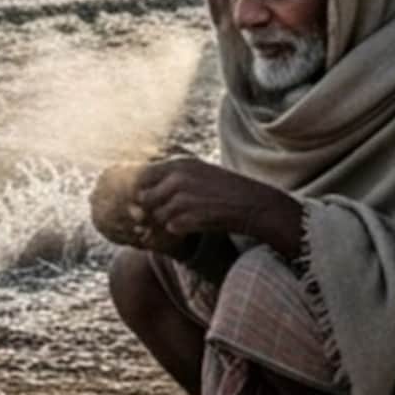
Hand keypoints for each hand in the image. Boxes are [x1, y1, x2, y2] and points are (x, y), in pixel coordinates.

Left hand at [132, 157, 303, 257]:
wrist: (254, 203)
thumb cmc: (224, 190)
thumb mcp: (198, 173)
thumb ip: (171, 178)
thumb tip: (140, 192)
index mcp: (179, 164)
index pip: (142, 176)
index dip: (142, 191)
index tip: (150, 201)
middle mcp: (178, 177)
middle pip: (144, 198)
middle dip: (151, 208)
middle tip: (169, 214)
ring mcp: (183, 197)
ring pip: (157, 215)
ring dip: (167, 221)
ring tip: (188, 217)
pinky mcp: (190, 216)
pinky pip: (171, 228)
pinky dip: (179, 230)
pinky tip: (195, 225)